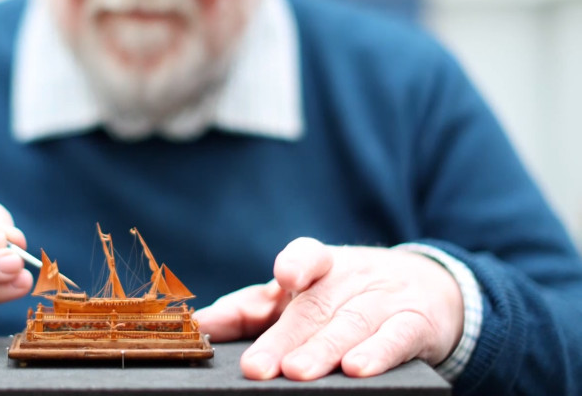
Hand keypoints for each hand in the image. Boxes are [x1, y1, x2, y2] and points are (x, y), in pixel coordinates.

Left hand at [195, 237, 463, 379]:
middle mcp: (351, 277)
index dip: (295, 264)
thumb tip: (199, 324)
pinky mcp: (416, 324)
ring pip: (351, 323)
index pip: (306, 256)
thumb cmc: (344, 295)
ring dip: (323, 349)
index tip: (283, 277)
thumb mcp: (301, 294)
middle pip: (316, 306)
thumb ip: (250, 309)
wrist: (429, 289)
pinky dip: (378, 352)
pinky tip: (358, 369)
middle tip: (258, 367)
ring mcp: (385, 298)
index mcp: (320, 264)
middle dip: (285, 338)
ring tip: (297, 372)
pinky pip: (396, 337)